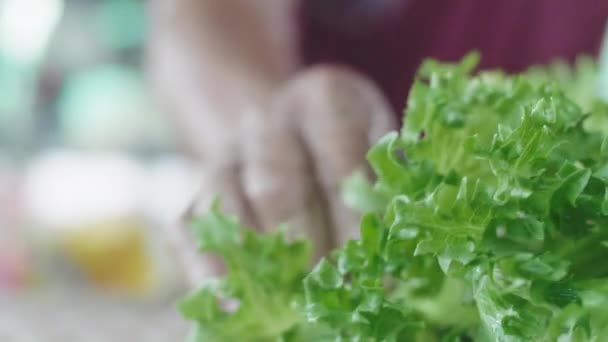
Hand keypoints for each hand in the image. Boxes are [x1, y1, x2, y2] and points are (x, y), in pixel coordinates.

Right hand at [174, 66, 395, 284]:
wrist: (283, 125)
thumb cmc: (344, 142)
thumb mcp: (377, 142)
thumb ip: (384, 183)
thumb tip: (395, 252)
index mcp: (321, 98)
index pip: (336, 160)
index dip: (352, 220)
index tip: (370, 266)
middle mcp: (265, 120)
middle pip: (275, 187)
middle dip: (304, 247)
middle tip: (330, 291)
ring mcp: (224, 154)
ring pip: (226, 207)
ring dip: (258, 262)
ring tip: (288, 304)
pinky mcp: (196, 187)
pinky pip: (189, 227)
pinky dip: (209, 268)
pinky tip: (235, 303)